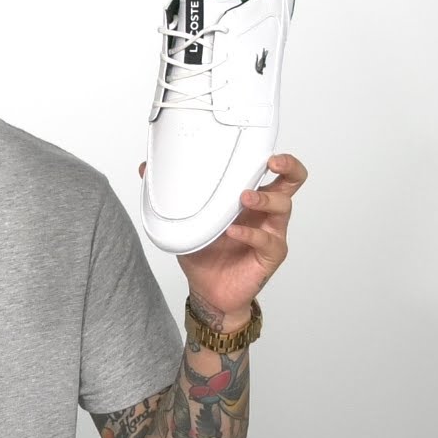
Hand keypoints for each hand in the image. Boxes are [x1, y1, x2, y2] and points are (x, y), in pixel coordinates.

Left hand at [139, 154, 307, 329]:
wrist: (208, 290)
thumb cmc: (204, 251)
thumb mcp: (184, 219)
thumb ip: (170, 194)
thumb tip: (145, 168)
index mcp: (250, 197)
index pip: (273, 171)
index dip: (276, 157)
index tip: (264, 147)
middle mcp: (265, 211)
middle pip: (292, 182)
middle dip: (287, 167)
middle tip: (271, 162)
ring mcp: (271, 232)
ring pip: (283, 207)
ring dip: (264, 198)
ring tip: (244, 197)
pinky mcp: (270, 255)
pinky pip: (267, 241)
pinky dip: (250, 234)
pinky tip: (233, 232)